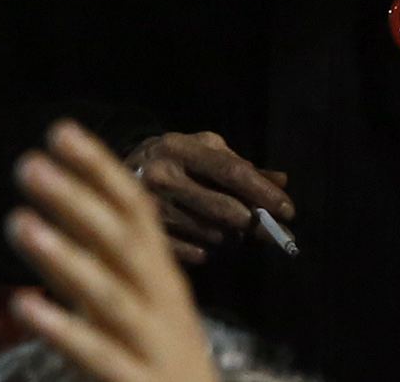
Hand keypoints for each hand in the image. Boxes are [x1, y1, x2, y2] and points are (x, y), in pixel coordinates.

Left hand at [9, 122, 219, 381]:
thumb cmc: (152, 353)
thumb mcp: (134, 296)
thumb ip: (97, 251)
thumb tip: (55, 191)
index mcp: (158, 274)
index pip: (134, 211)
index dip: (100, 170)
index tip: (60, 130)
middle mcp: (160, 301)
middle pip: (120, 243)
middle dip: (76, 201)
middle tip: (28, 164)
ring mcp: (150, 344)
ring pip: (109, 295)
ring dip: (63, 256)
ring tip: (17, 222)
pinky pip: (98, 354)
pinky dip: (62, 329)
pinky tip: (22, 304)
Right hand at [120, 129, 294, 263]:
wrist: (111, 175)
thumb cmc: (173, 161)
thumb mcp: (204, 152)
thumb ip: (243, 167)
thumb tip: (282, 181)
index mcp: (178, 147)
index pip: (231, 171)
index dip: (264, 193)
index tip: (289, 211)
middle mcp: (161, 174)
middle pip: (225, 210)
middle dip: (254, 223)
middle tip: (270, 231)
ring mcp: (151, 207)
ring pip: (213, 235)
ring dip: (229, 236)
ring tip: (225, 226)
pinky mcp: (145, 234)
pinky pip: (195, 253)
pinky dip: (207, 249)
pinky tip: (200, 237)